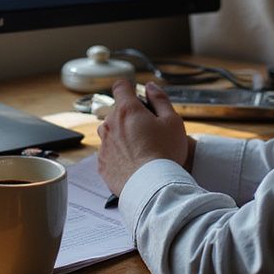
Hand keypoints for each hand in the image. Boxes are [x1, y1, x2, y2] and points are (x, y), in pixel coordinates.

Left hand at [96, 80, 193, 195]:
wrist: (152, 187)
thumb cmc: (164, 153)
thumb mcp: (172, 121)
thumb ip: (160, 99)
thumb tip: (150, 87)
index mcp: (127, 110)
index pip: (121, 87)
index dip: (129, 88)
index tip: (136, 94)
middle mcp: (110, 124)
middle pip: (118, 112)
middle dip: (130, 117)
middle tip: (149, 130)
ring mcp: (103, 145)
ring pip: (112, 132)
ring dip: (123, 135)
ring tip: (142, 150)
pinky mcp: (102, 164)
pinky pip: (109, 152)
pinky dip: (119, 154)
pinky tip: (134, 163)